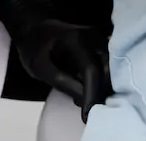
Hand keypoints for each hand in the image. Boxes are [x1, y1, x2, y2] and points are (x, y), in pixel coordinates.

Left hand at [0, 0, 110, 120]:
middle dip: (100, 93)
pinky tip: (88, 91)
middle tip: (86, 111)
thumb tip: (85, 101)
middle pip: (107, 70)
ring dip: (102, 88)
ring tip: (84, 101)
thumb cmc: (35, 48)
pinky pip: (108, 66)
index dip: (91, 96)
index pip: (91, 71)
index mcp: (77, 40)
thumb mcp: (40, 68)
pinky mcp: (102, 45)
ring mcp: (100, 39)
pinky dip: (101, 82)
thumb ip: (62, 82)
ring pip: (111, 69)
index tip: (87, 116)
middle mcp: (94, 36)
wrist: (37, 28)